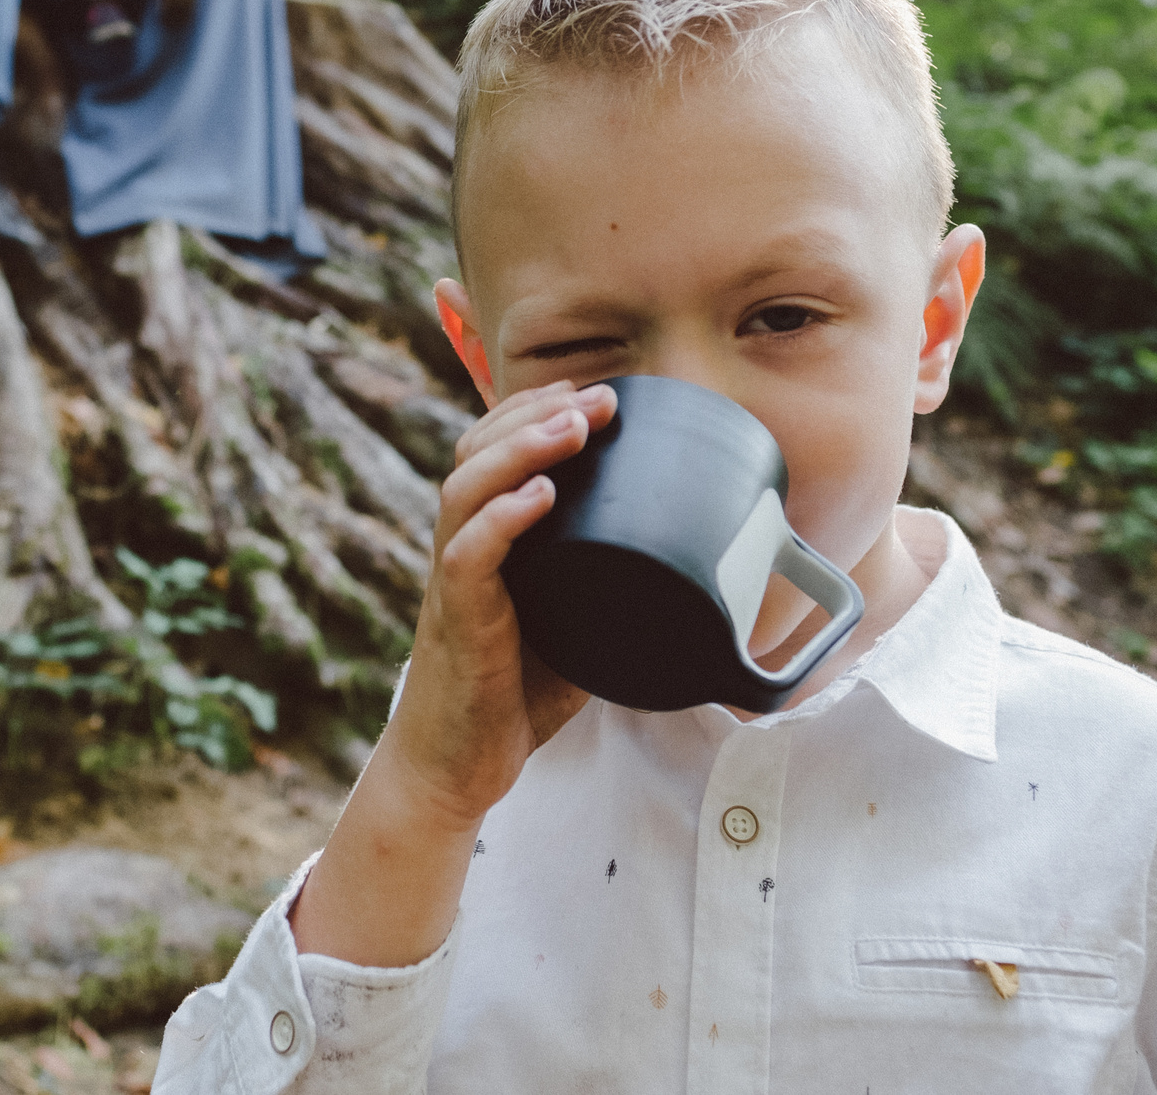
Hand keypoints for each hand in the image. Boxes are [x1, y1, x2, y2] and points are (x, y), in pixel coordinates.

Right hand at [290, 379, 611, 966]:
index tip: (588, 388)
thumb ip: (612, 599)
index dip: (532, 409)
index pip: (492, 451)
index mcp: (485, 543)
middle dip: (537, 411)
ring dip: (522, 446)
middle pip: (478, 450)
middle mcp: (461, 549)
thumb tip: (703, 586)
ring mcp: (453, 582)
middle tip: (600, 395)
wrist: (453, 768)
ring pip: (468, 487)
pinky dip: (503, 518)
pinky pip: (468, 555)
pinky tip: (539, 494)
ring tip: (573, 424)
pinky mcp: (456, 622)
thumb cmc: (511, 698)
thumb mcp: (573, 631)